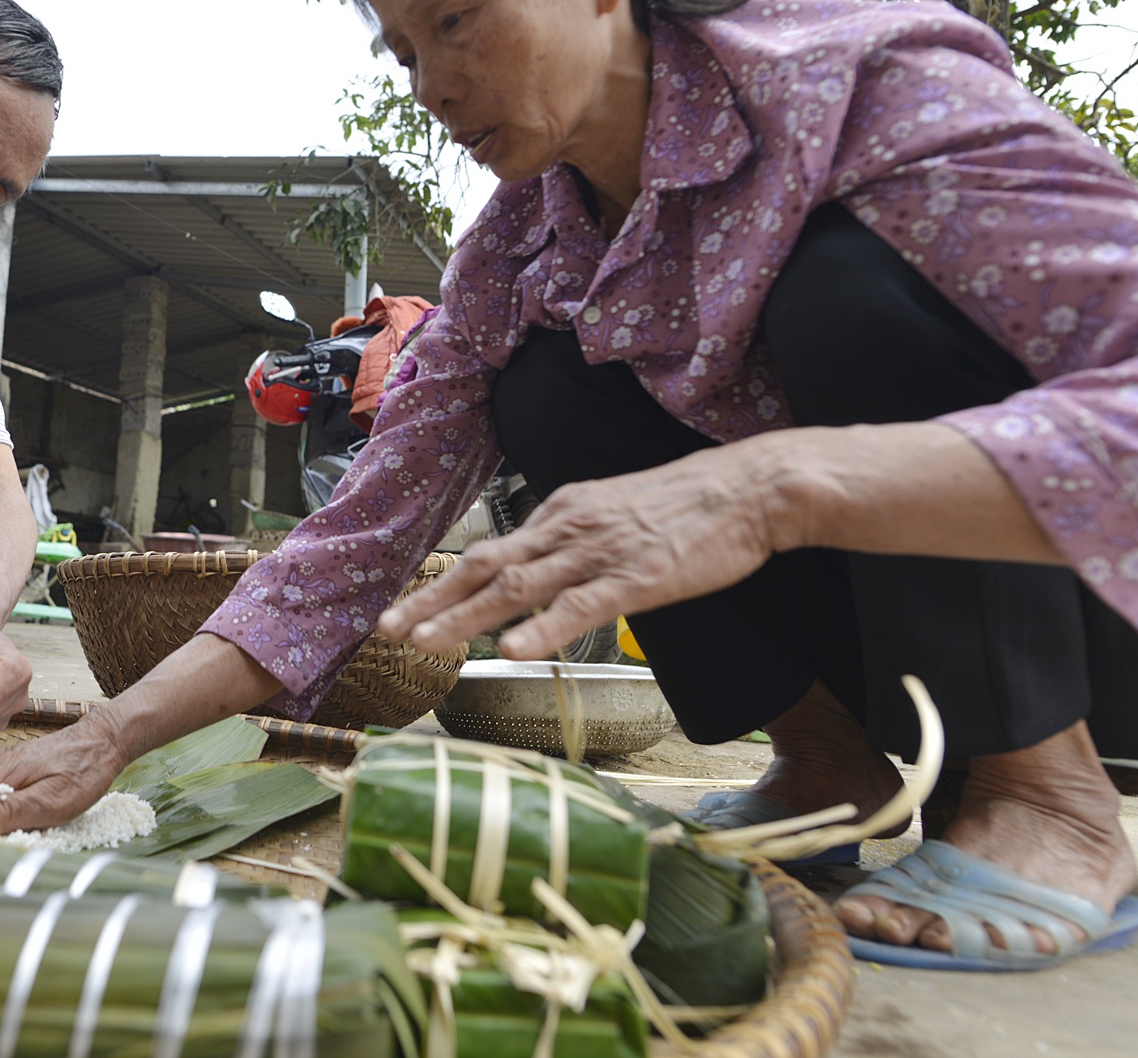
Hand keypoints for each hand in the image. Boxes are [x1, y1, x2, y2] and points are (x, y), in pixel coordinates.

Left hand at [377, 440, 782, 658]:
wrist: (749, 488)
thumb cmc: (689, 508)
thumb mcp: (616, 514)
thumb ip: (577, 542)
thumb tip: (546, 572)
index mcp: (561, 514)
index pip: (491, 553)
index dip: (445, 584)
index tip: (407, 609)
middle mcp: (568, 529)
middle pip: (486, 567)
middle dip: (433, 599)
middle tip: (388, 627)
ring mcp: (600, 553)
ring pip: (518, 588)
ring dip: (465, 617)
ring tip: (425, 643)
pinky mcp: (637, 577)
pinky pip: (580, 607)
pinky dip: (542, 629)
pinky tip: (512, 649)